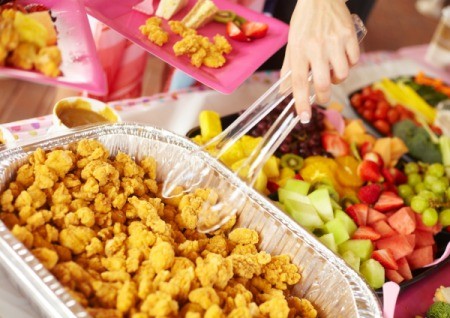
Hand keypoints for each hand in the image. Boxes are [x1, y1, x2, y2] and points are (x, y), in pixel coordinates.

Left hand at [281, 0, 359, 122]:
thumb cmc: (304, 23)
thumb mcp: (292, 44)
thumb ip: (288, 69)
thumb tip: (283, 92)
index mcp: (299, 50)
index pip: (299, 82)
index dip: (301, 102)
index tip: (304, 118)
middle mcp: (316, 47)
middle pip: (323, 83)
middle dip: (323, 97)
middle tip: (321, 97)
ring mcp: (335, 41)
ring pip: (342, 74)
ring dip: (337, 78)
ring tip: (331, 70)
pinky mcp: (350, 35)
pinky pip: (354, 60)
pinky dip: (349, 64)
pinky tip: (341, 56)